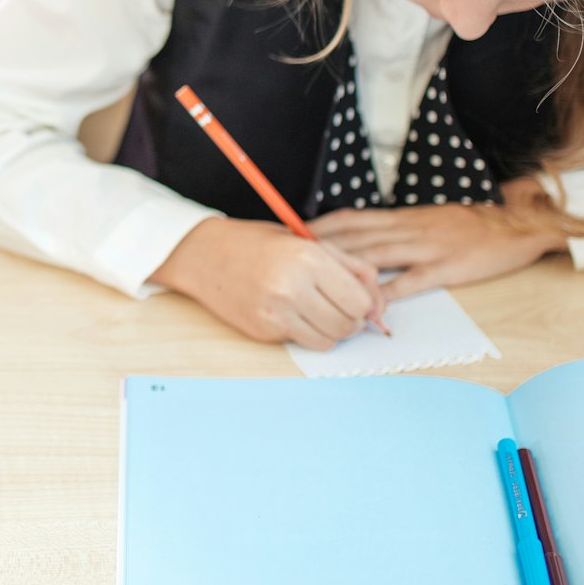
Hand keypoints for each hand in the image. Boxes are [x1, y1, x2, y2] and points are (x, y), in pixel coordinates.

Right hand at [151, 217, 386, 350]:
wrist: (205, 255)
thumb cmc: (259, 244)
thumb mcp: (309, 242)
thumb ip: (351, 268)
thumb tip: (378, 305)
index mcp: (308, 258)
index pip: (359, 300)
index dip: (364, 304)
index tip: (356, 299)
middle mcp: (292, 287)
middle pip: (348, 324)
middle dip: (350, 320)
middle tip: (337, 306)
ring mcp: (276, 312)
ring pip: (328, 340)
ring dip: (330, 330)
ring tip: (316, 310)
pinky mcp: (264, 330)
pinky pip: (303, 342)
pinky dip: (305, 333)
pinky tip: (290, 313)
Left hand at [310, 179, 569, 298]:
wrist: (518, 221)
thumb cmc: (471, 224)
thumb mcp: (428, 218)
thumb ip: (397, 229)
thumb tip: (362, 238)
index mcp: (402, 217)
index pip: (351, 219)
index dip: (320, 227)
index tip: (292, 236)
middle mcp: (407, 228)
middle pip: (354, 237)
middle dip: (319, 249)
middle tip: (290, 261)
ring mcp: (426, 246)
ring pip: (375, 257)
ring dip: (344, 271)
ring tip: (315, 284)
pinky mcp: (446, 266)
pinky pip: (411, 281)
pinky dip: (388, 295)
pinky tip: (369, 307)